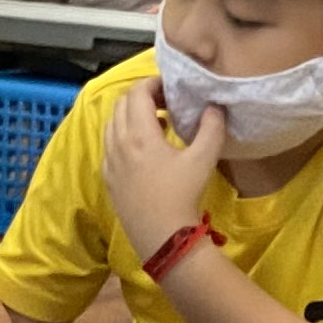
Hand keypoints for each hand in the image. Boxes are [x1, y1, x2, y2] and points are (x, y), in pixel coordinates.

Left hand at [102, 84, 227, 259]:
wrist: (163, 238)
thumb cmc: (183, 196)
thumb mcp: (203, 159)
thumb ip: (211, 128)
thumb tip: (214, 107)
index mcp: (139, 134)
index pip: (137, 93)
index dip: (153, 84)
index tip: (171, 88)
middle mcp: (118, 143)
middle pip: (121, 104)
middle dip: (141, 96)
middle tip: (165, 102)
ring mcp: (110, 162)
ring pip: (112, 124)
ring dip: (130, 116)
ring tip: (155, 124)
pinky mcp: (108, 178)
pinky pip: (109, 146)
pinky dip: (122, 136)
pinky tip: (142, 150)